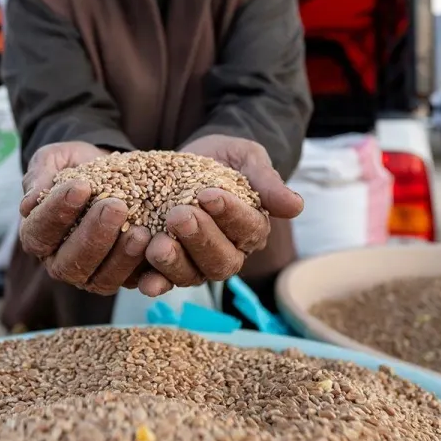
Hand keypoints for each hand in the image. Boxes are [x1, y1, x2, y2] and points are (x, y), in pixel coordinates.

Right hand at [18, 141, 151, 294]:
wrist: (116, 172)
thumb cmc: (79, 166)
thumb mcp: (56, 159)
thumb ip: (41, 174)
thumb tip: (28, 203)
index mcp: (38, 235)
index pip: (40, 231)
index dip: (58, 212)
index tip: (81, 186)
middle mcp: (60, 262)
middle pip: (69, 263)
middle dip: (93, 235)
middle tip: (115, 206)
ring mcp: (92, 275)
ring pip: (101, 280)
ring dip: (121, 257)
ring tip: (139, 231)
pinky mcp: (123, 278)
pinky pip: (133, 283)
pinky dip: (145, 269)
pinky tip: (155, 245)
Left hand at [137, 134, 302, 296]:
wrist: (189, 158)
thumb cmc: (224, 158)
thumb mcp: (246, 157)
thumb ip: (266, 181)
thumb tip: (297, 206)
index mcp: (252, 228)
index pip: (248, 228)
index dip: (230, 214)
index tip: (209, 194)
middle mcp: (228, 251)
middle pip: (221, 260)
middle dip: (200, 239)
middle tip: (179, 215)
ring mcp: (196, 262)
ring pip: (193, 275)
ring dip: (175, 263)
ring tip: (157, 244)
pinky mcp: (167, 265)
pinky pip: (163, 281)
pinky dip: (154, 282)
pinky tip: (144, 279)